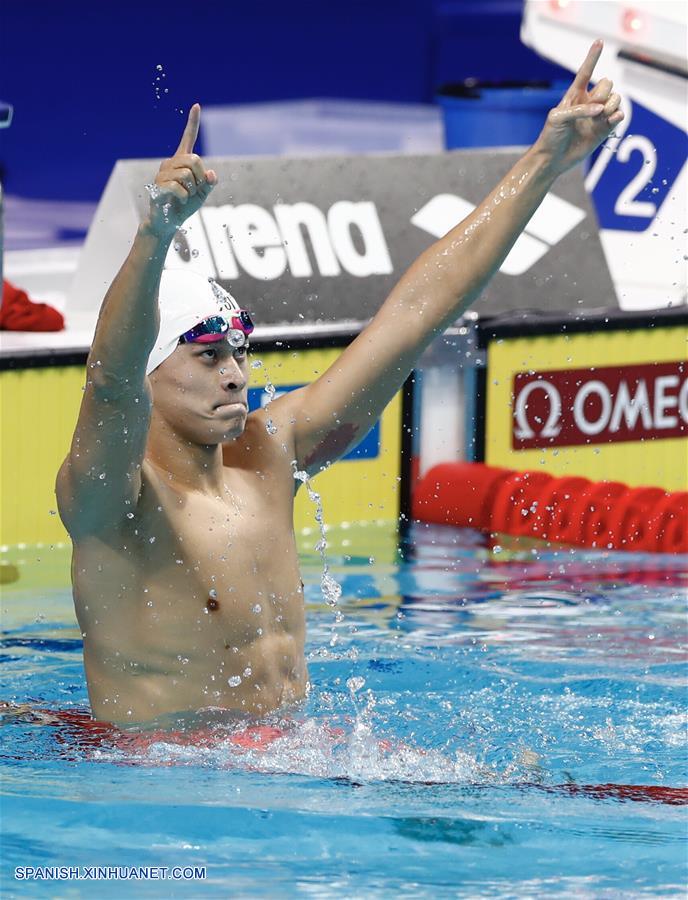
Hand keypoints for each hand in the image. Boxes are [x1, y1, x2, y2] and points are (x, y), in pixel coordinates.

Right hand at [144, 103, 216, 237]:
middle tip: (194, 190)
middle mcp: (170, 163)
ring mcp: (162, 173)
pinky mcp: (157, 186)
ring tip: (185, 197)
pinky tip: (178, 200)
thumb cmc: (184, 206)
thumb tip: (210, 173)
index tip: (197, 105)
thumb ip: (209, 183)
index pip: (188, 139)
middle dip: (200, 177)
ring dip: (192, 189)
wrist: (167, 223)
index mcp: (181, 162)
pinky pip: (178, 187)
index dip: (193, 123)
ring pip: (187, 174)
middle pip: (194, 159)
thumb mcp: (202, 194)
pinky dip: (183, 197)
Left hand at [532, 40, 623, 174]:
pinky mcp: (604, 130)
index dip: (592, 57)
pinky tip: (614, 118)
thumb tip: (600, 111)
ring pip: (616, 98)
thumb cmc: (550, 135)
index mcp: (574, 95)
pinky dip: (619, 115)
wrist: (553, 158)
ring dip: (613, 103)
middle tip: (594, 108)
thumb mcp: (557, 118)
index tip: (599, 42)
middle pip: (607, 84)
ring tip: (603, 115)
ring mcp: (597, 116)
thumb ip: (578, 110)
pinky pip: (619, 116)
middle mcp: (588, 102)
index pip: (586, 72)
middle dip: (604, 92)